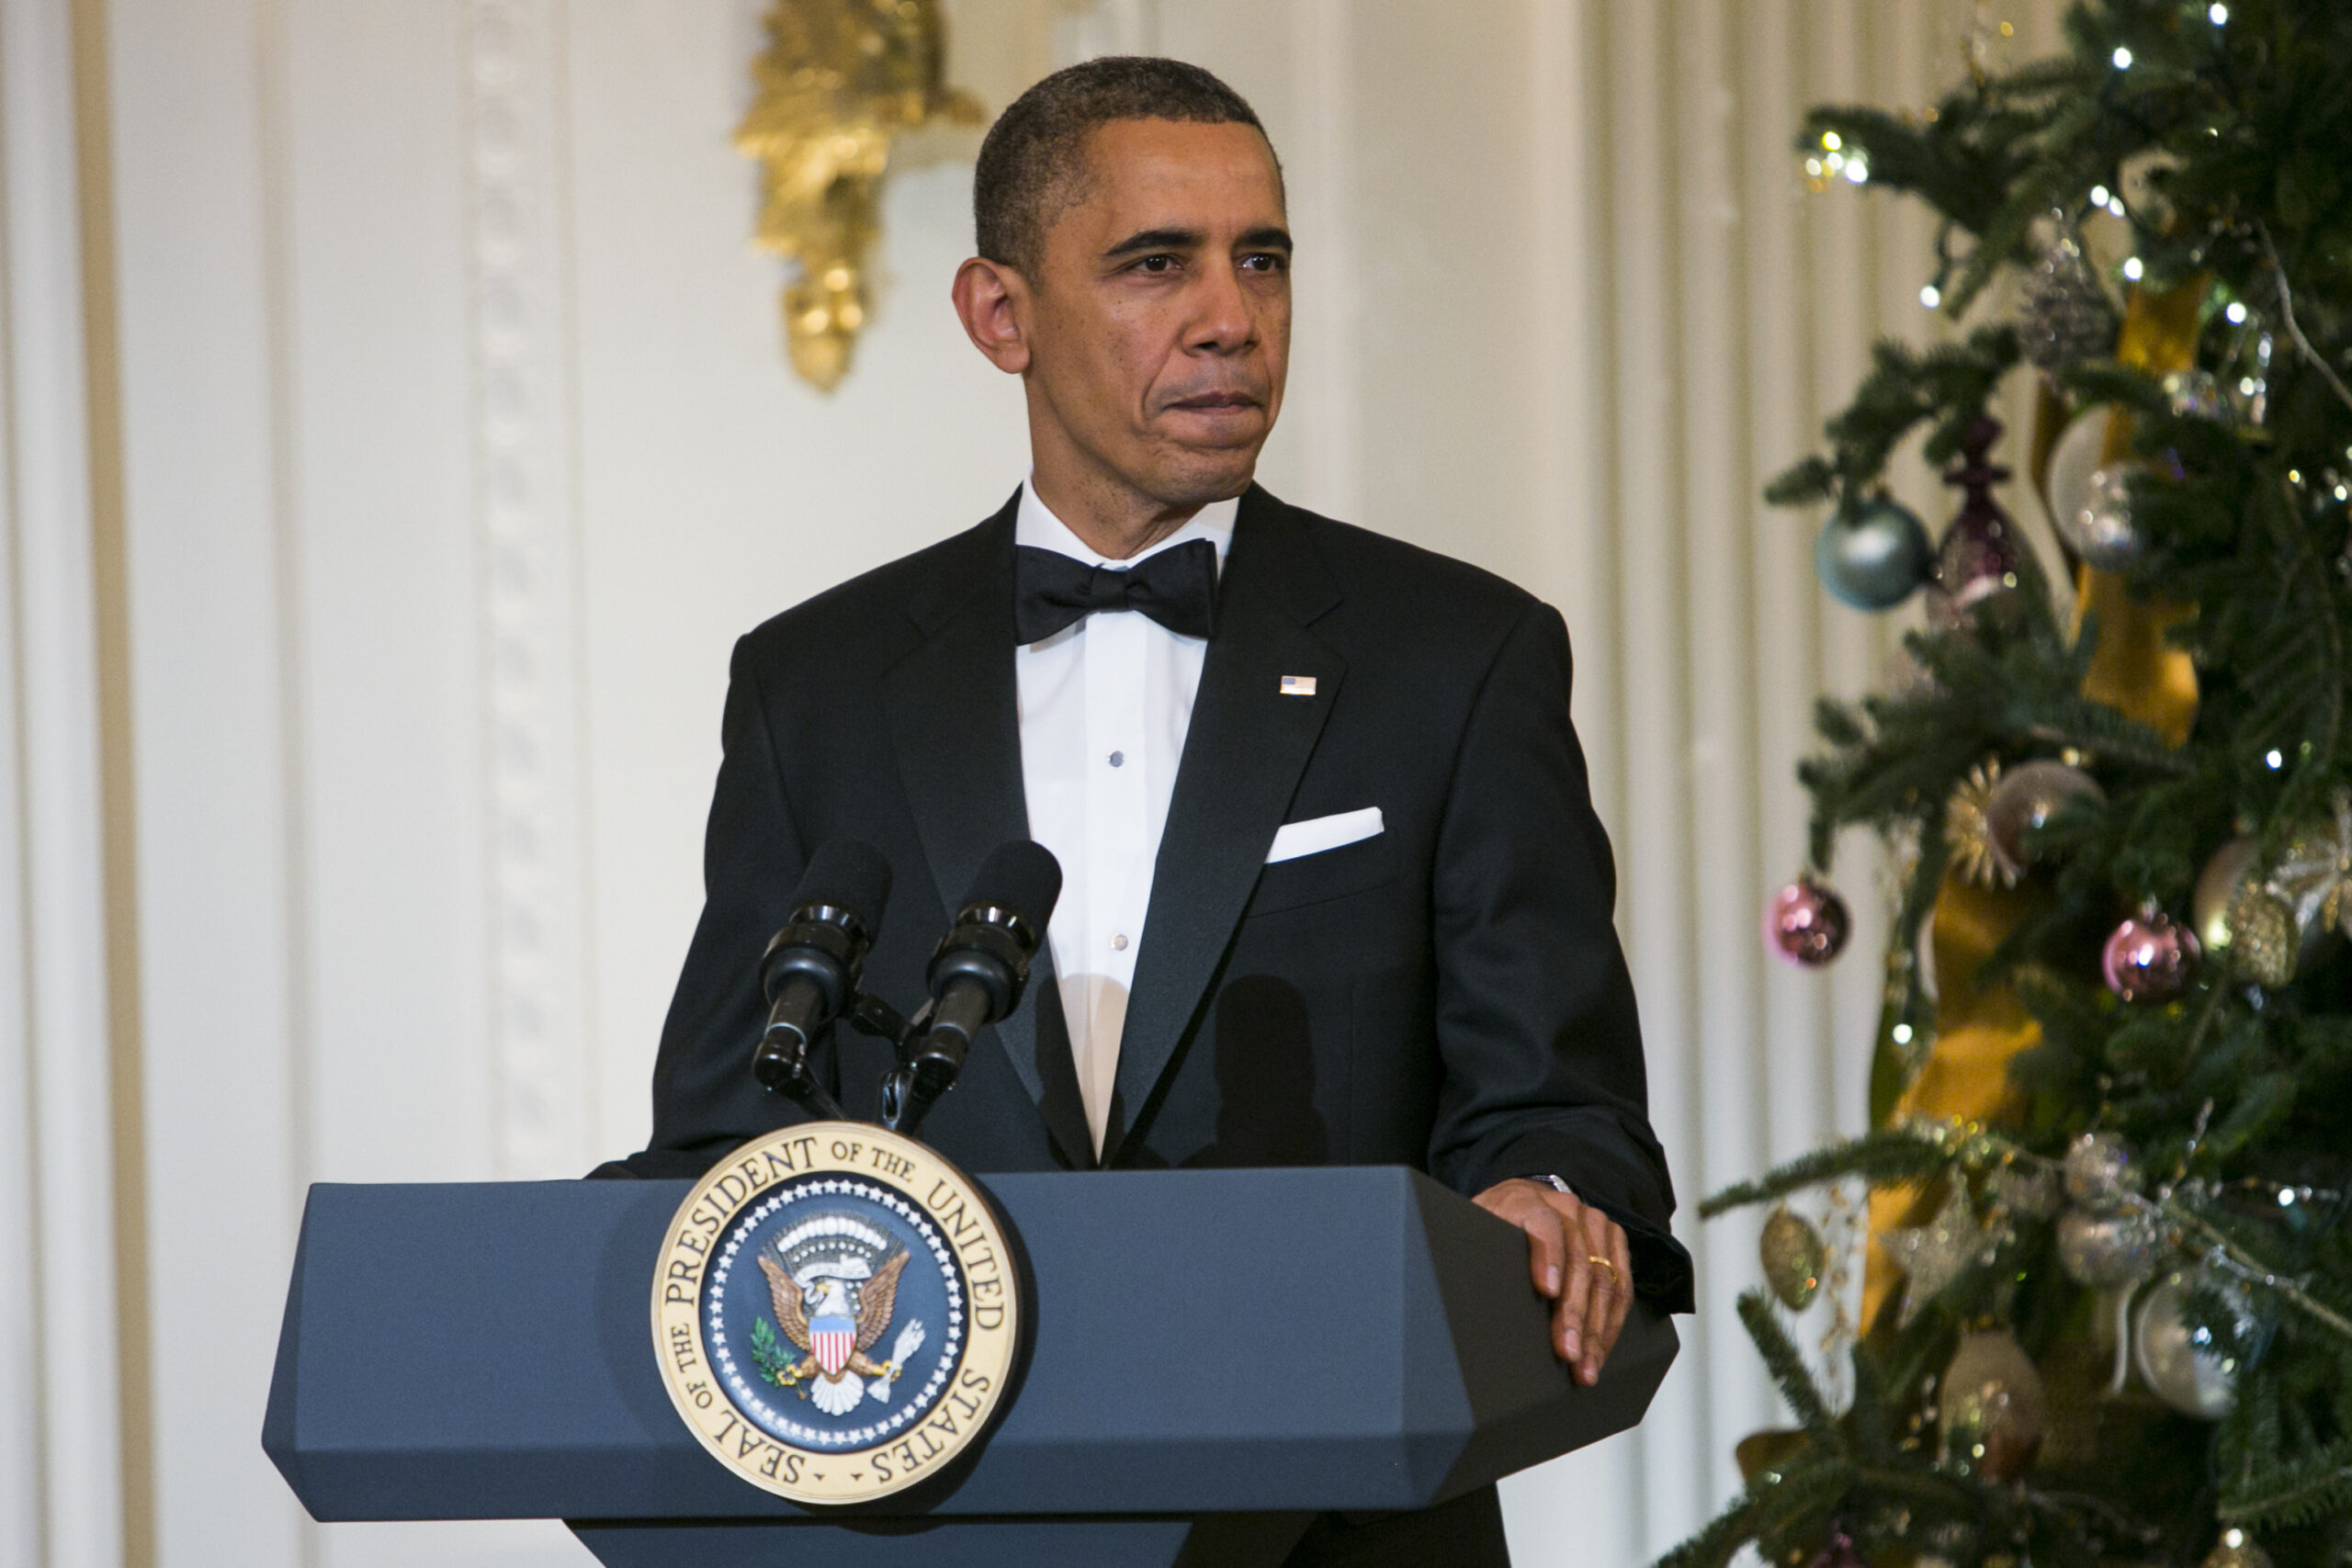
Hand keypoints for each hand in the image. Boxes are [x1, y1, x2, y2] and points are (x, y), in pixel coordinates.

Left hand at [1473, 1178, 1631, 1385]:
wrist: (1518, 1202)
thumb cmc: (1492, 1228)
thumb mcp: (1476, 1234)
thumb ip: (1479, 1253)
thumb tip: (1473, 1299)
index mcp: (1523, 1201)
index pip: (1542, 1224)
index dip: (1546, 1257)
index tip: (1547, 1291)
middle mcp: (1564, 1206)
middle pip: (1579, 1261)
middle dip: (1575, 1314)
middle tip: (1569, 1353)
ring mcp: (1593, 1221)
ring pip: (1605, 1278)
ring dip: (1598, 1328)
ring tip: (1586, 1366)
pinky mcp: (1613, 1238)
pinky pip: (1621, 1285)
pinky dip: (1611, 1322)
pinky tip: (1600, 1350)